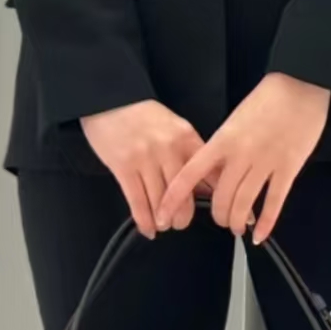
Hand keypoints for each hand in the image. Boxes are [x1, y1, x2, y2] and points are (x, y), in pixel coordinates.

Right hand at [80, 99, 207, 238]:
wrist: (108, 100)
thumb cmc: (142, 117)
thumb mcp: (174, 127)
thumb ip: (189, 153)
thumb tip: (203, 185)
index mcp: (186, 137)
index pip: (208, 173)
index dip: (217, 196)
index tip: (222, 210)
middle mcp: (168, 149)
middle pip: (184, 194)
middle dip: (183, 216)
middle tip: (181, 223)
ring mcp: (145, 158)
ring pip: (160, 202)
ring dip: (163, 220)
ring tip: (164, 225)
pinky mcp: (123, 167)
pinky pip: (137, 202)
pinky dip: (144, 220)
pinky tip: (148, 229)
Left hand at [155, 73, 330, 242]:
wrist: (298, 87)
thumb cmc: (266, 102)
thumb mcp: (234, 123)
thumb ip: (222, 149)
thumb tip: (213, 175)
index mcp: (222, 141)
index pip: (190, 174)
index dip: (174, 197)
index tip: (164, 214)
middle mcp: (241, 154)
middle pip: (221, 197)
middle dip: (218, 216)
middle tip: (220, 220)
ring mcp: (265, 162)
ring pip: (244, 203)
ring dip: (237, 221)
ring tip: (236, 227)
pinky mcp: (288, 168)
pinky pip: (274, 202)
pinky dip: (266, 223)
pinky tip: (259, 236)